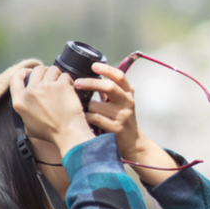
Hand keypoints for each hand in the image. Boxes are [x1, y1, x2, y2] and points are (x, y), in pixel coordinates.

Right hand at [10, 65, 92, 155]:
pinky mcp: (61, 85)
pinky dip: (69, 81)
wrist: (67, 133)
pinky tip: (71, 90)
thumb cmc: (50, 133)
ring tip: (63, 86)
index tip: (30, 72)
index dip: (23, 72)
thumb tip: (25, 108)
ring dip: (59, 75)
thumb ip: (24, 114)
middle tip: (53, 80)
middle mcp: (30, 92)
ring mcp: (45, 87)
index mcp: (19, 101)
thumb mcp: (28, 126)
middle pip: (37, 70)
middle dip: (46, 72)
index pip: (15, 77)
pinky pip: (65, 76)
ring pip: (52, 69)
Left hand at [76, 63, 178, 183]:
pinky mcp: (116, 128)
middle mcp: (128, 102)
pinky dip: (87, 119)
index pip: (120, 77)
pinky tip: (86, 122)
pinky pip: (94, 119)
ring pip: (96, 105)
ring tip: (86, 112)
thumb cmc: (120, 119)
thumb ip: (110, 90)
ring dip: (86, 108)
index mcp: (128, 93)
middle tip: (77, 82)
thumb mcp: (120, 102)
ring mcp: (123, 116)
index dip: (107, 69)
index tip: (94, 66)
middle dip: (90, 83)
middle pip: (109, 87)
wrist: (132, 143)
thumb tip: (92, 74)